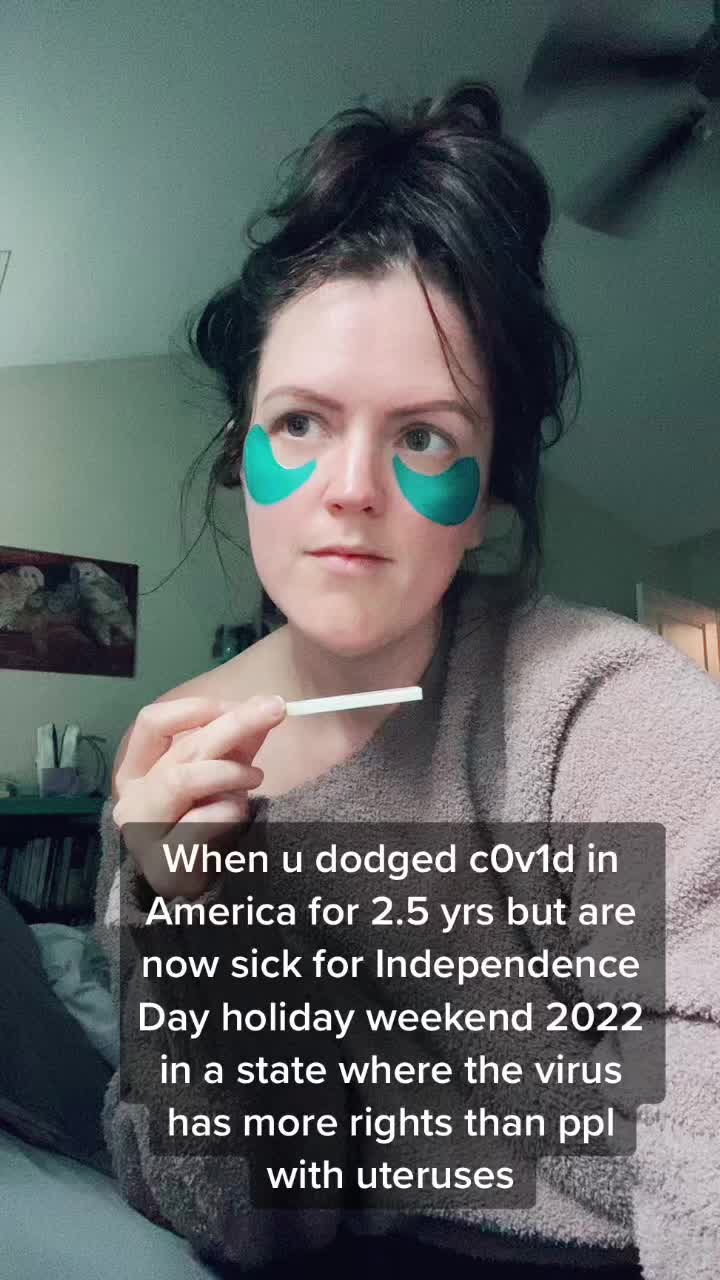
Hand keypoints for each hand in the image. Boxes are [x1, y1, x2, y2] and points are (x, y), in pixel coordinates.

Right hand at [112, 694, 285, 898]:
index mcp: (138, 771)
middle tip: (275, 710)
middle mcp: (132, 800)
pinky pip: (198, 824)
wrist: (202, 888)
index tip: (239, 704)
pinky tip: (238, 816)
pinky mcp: (160, 866)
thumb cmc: (208, 824)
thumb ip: (239, 742)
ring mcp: (141, 834)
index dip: (195, 709)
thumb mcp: (224, 772)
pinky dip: (226, 812)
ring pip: (182, 780)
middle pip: (181, 748)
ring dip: (227, 772)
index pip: (152, 723)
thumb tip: (266, 705)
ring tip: (255, 778)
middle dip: (234, 725)